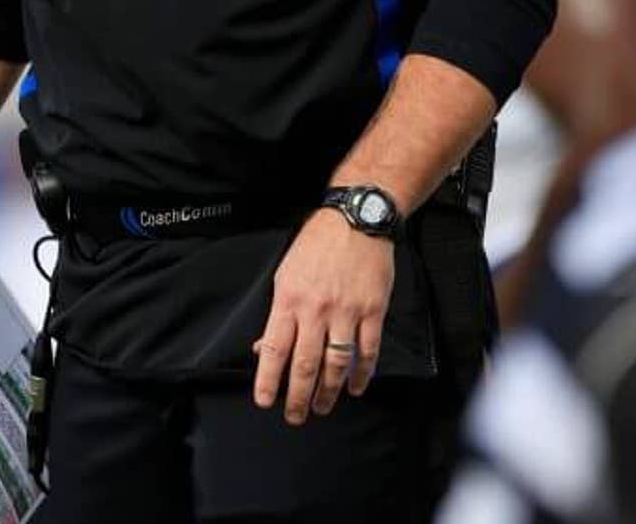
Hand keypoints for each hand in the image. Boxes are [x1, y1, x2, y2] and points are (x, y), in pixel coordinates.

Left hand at [252, 208, 392, 424]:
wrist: (356, 219)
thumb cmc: (316, 244)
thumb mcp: (286, 273)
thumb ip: (278, 312)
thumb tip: (263, 348)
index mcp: (288, 299)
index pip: (273, 348)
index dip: (268, 379)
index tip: (265, 401)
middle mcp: (316, 309)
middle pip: (305, 364)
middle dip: (298, 396)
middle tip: (295, 416)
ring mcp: (346, 311)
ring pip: (336, 364)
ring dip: (328, 392)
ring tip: (322, 407)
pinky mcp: (372, 310)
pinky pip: (368, 351)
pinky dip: (362, 374)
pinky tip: (356, 387)